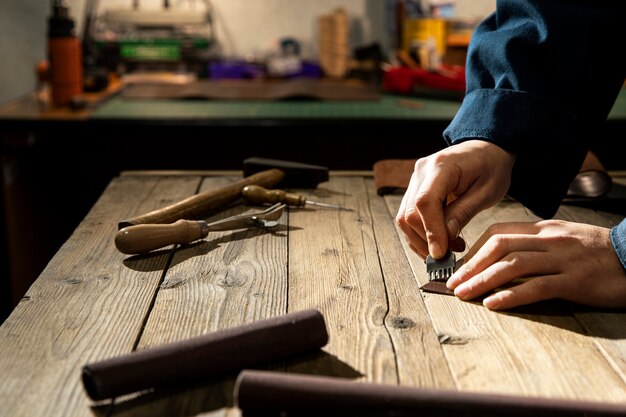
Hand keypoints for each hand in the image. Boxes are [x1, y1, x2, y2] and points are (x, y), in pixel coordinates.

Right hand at [395, 140, 514, 258]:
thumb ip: (464, 212)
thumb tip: (445, 238)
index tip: (441, 253)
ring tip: (447, 250)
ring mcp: (415, 179)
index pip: (425, 202)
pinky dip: (421, 233)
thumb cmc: (491, 167)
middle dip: (426, 240)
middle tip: (449, 256)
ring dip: (421, 240)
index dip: (431, 231)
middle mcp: (421, 171)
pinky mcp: (415, 188)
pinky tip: (440, 241)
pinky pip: (410, 215)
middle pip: (409, 213)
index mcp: (442, 166)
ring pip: (404, 217)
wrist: (486, 148)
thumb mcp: (487, 191)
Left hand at [447, 220, 625, 309]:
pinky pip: (537, 287)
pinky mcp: (576, 281)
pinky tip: (492, 304)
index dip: (474, 249)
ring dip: (482, 280)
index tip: (458, 266)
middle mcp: (550, 240)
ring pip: (513, 266)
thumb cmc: (597, 252)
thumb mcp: (563, 239)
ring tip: (463, 294)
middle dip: (470, 265)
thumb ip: (534, 244)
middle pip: (499, 246)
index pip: (499, 232)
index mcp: (544, 229)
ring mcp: (563, 260)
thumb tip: (501, 257)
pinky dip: (511, 296)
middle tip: (451, 283)